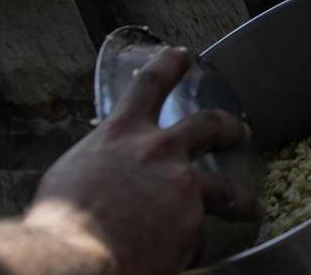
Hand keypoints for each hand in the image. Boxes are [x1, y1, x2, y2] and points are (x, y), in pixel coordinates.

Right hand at [0, 47, 254, 273]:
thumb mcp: (70, 177)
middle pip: (209, 124)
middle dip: (229, 127)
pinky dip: (189, 249)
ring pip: (225, 189)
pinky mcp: (193, 226)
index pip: (150, 84)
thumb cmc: (58, 222)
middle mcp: (159, 152)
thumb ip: (102, 167)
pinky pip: (196, 240)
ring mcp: (182, 188)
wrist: (73, 258)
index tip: (183, 56)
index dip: (169, 66)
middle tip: (241, 131)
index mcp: (121, 135)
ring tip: (252, 209)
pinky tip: (183, 258)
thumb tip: (109, 180)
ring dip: (241, 200)